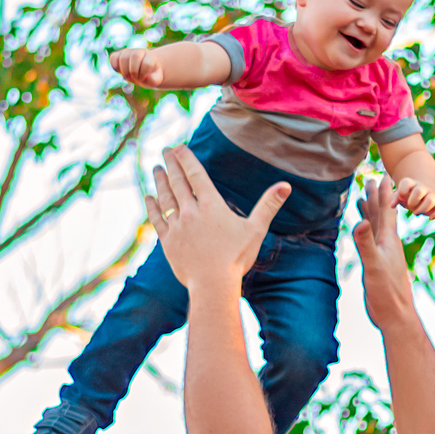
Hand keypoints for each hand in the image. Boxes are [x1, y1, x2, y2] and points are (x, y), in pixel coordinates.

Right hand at [110, 47, 164, 87]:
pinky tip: (120, 71)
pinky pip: (113, 57)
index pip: (147, 63)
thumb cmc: (150, 75)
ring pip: (123, 57)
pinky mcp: (119, 55)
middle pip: (135, 56)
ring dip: (124, 71)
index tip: (143, 78)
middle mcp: (139, 51)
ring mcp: (128, 52)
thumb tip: (146, 77)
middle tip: (135, 78)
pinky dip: (115, 66)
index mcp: (150, 56)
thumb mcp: (156, 80)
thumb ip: (154, 80)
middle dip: (134, 71)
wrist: (143, 70)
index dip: (144, 73)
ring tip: (128, 76)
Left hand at [146, 144, 288, 291]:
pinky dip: (152, 206)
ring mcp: (177, 227)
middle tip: (165, 150)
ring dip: (160, 181)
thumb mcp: (255, 230)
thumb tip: (286, 185)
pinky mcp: (168, 242)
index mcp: (211, 206)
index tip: (179, 147)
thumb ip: (268, 205)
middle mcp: (191, 212)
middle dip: (171, 164)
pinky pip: (157, 219)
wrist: (212, 285)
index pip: (196, 175)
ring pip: (165, 198)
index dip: (186, 159)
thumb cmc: (236, 258)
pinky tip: (148, 197)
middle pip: (178, 182)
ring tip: (156, 168)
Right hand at [352, 175, 415, 333]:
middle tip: (372, 179)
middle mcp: (387, 243)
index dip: (382, 193)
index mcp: (388, 239)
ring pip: (376, 227)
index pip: (385, 210)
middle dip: (376, 196)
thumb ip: (366, 243)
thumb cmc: (386, 291)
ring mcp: (383, 253)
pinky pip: (372, 241)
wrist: (395, 314)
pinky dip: (367, 232)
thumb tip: (360, 222)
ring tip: (364, 199)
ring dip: (371, 212)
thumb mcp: (373, 265)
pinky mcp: (378, 264)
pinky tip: (364, 233)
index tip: (381, 174)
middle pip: (381, 214)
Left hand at [394, 176, 434, 216]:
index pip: (406, 183)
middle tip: (409, 207)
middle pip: (419, 190)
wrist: (422, 194)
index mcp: (411, 183)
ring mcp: (432, 195)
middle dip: (412, 202)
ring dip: (422, 209)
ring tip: (416, 213)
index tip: (401, 199)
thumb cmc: (407, 196)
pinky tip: (429, 218)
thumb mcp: (399, 196)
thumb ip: (394, 198)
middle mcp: (423, 188)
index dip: (402, 193)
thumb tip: (392, 205)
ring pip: (431, 199)